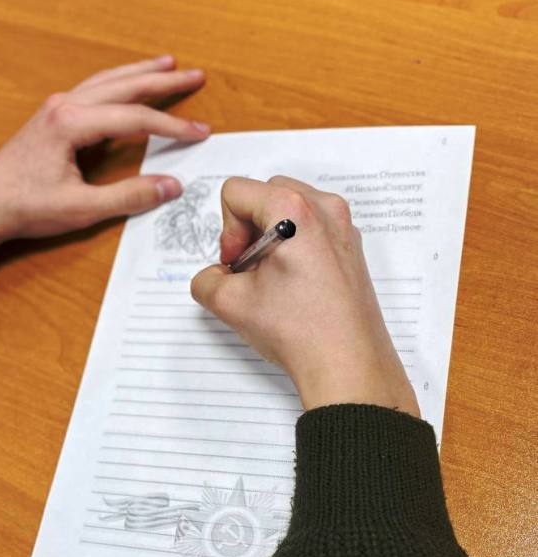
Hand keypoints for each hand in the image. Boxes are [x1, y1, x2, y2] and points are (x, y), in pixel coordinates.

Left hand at [0, 55, 209, 258]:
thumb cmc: (26, 206)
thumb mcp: (83, 208)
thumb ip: (130, 196)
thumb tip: (171, 186)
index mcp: (71, 123)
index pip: (135, 118)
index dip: (172, 126)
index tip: (199, 132)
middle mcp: (65, 106)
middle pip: (124, 86)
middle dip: (163, 81)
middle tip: (195, 75)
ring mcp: (58, 108)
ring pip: (108, 81)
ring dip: (140, 74)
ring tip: (167, 66)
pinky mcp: (54, 117)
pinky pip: (94, 90)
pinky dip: (119, 84)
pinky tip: (129, 85)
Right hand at [191, 176, 419, 415]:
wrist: (347, 364)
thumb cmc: (301, 331)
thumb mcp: (229, 303)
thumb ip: (206, 279)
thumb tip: (215, 275)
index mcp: (294, 211)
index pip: (235, 192)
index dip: (226, 230)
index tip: (238, 265)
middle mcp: (324, 209)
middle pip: (264, 195)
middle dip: (248, 230)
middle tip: (250, 271)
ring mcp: (343, 227)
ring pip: (289, 211)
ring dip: (271, 238)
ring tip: (272, 280)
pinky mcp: (351, 247)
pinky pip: (311, 229)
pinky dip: (294, 247)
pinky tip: (294, 286)